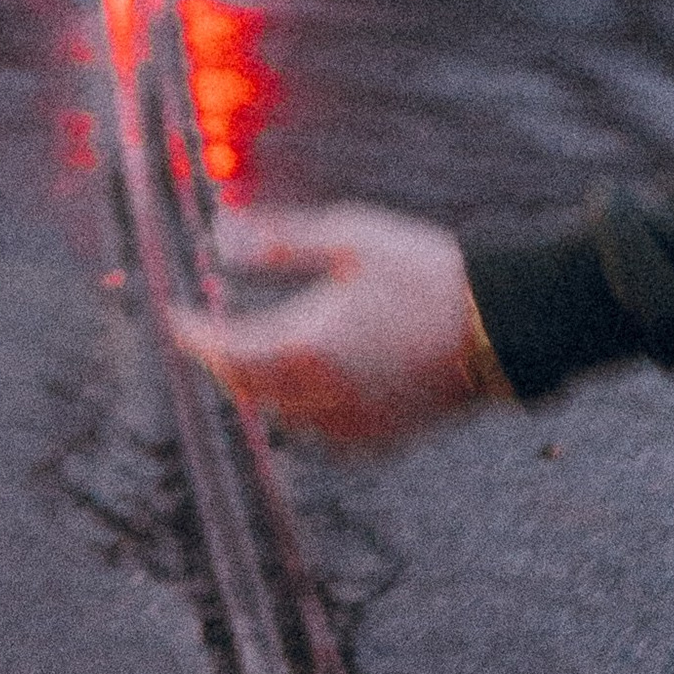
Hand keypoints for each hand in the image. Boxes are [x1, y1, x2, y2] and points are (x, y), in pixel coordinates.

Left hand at [171, 202, 512, 446]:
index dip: (192, 334)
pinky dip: (302, 412)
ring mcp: (353, 426)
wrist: (500, 326)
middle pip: (246, 389)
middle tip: (207, 331)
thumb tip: (220, 233)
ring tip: (255, 352)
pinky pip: (321, 435)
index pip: (224, 351)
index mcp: (307, 346)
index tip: (173, 314)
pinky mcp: (381, 441)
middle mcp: (322, 397)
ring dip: (260, 387)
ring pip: (281, 417)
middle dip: (220, 361)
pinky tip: (310, 385)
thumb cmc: (424, 271)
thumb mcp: (349, 238)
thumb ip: (280, 241)